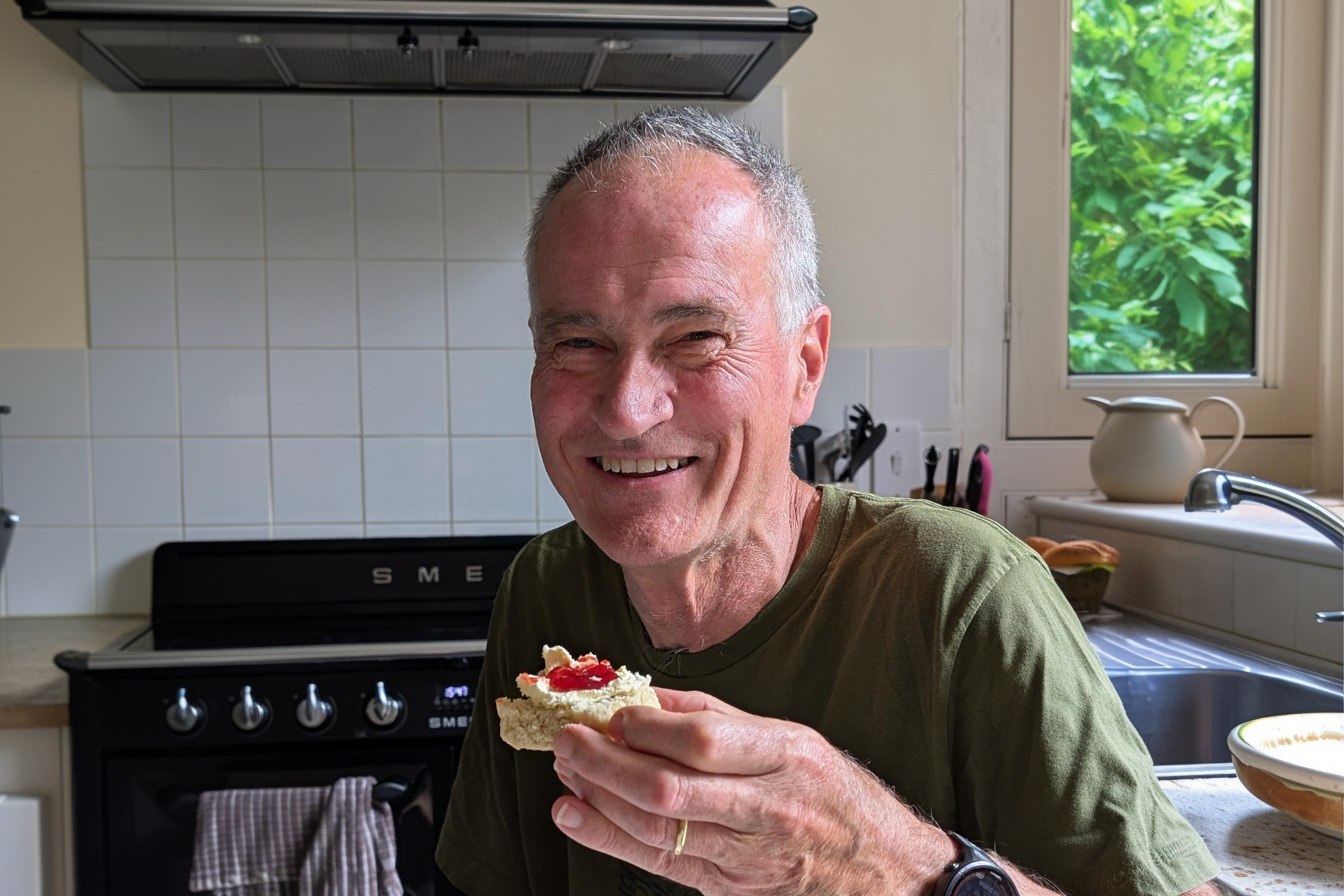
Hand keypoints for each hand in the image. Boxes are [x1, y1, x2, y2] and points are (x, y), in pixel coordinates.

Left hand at [549, 688, 953, 895]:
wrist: (887, 872)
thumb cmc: (838, 796)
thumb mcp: (796, 739)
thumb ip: (719, 717)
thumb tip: (647, 695)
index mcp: (789, 756)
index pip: (705, 741)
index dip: (647, 727)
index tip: (611, 712)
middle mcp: (770, 807)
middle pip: (670, 789)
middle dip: (606, 762)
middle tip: (567, 739)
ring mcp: (749, 856)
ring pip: (657, 831)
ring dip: (599, 799)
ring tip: (566, 771)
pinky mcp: (731, 888)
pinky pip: (661, 864)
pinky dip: (611, 838)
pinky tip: (578, 815)